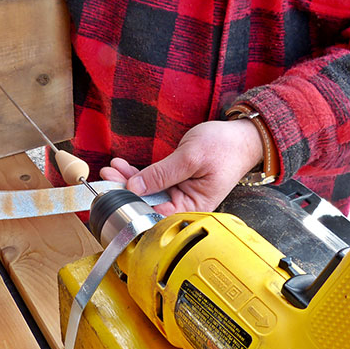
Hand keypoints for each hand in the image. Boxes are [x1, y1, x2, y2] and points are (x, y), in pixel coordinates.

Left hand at [99, 119, 262, 214]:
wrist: (241, 135)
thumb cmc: (225, 147)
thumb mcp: (191, 157)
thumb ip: (163, 173)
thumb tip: (135, 188)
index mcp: (195, 206)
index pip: (159, 213)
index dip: (135, 204)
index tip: (117, 192)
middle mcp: (186, 204)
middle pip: (150, 203)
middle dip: (127, 190)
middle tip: (108, 177)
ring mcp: (180, 193)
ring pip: (148, 191)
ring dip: (129, 180)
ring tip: (112, 169)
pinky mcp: (176, 182)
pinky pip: (153, 182)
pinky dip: (138, 175)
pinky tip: (123, 167)